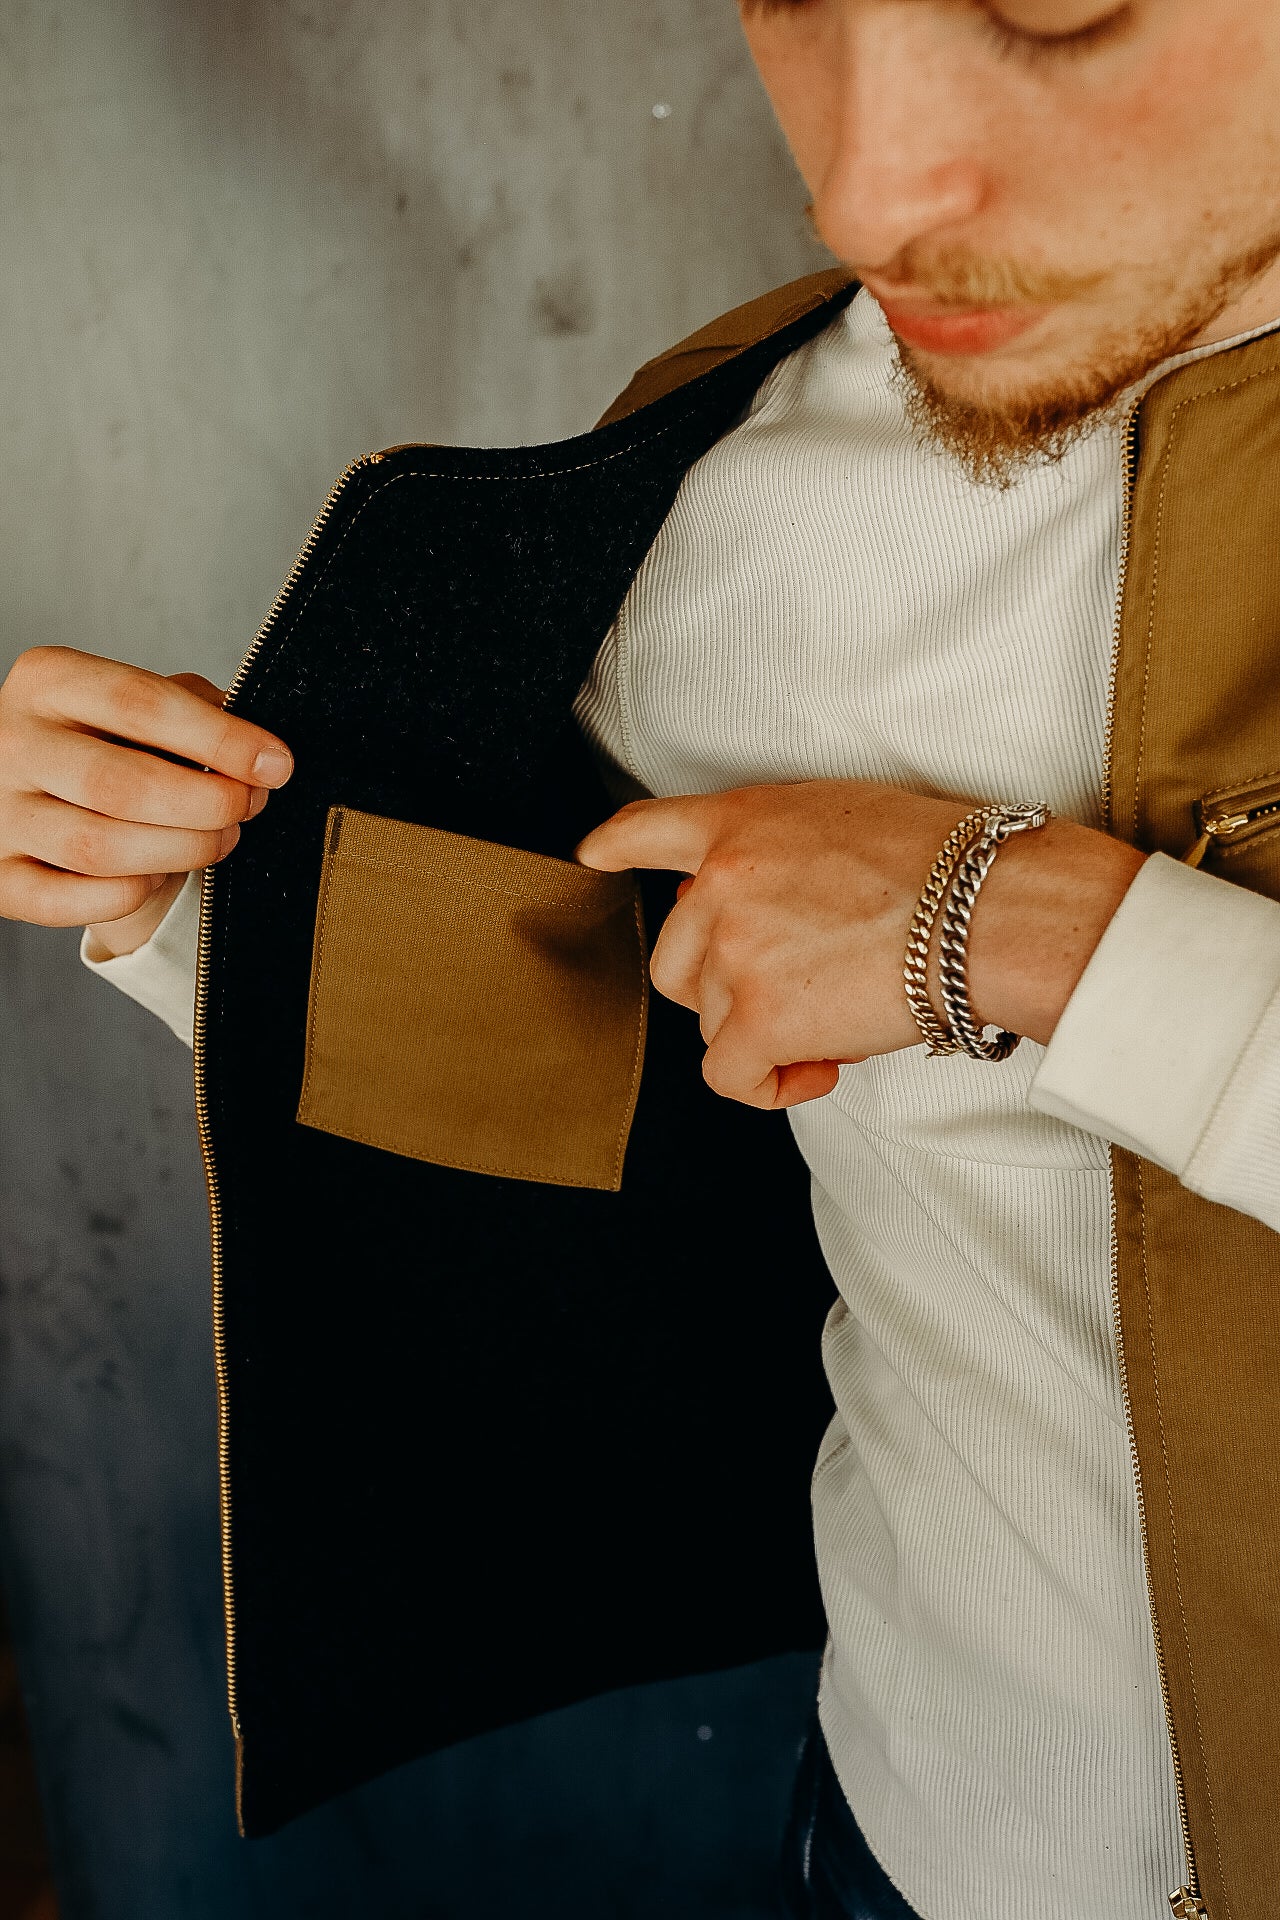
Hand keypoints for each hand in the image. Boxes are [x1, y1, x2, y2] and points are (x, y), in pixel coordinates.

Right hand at [0, 647, 293, 953]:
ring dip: (181, 850)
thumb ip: (190, 709)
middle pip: (122, 784)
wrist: (34, 793)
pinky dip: (129, 893)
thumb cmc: (103, 744)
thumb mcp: (137, 705)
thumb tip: (257, 753)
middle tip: (247, 808)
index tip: (275, 764)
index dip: (220, 739)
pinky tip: (155, 873)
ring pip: (100, 849)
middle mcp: (10, 742)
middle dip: (207, 804)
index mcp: (48, 681)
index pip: (141, 704)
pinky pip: (71, 900)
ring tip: (218, 839)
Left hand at [576, 779, 1145, 1109]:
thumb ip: (780, 852)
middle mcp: (721, 883)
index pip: (650, 831)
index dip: (616, 847)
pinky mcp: (760, 1017)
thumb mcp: (843, 816)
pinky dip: (770, 1085)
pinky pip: (731, 1076)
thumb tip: (763, 906)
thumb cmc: (945, 861)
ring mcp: (735, 951)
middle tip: (800, 986)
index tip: (595, 856)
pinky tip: (817, 1069)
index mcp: (742, 823)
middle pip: (675, 958)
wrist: (985, 905)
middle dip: (727, 984)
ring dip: (761, 1030)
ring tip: (835, 1016)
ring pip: (708, 1018)